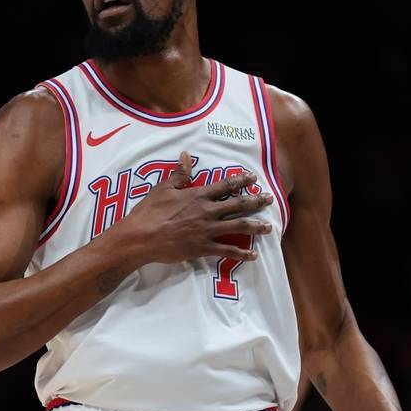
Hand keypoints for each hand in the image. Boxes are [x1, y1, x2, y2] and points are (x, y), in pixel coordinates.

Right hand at [114, 150, 273, 264]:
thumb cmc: (149, 212)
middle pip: (238, 205)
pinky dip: (241, 254)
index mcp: (198, 195)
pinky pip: (227, 251)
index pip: (225, 185)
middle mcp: (207, 211)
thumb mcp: (163, 188)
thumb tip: (186, 155)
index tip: (253, 177)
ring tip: (269, 227)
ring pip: (238, 227)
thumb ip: (179, 174)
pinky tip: (253, 256)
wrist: (141, 237)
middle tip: (270, 199)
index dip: (241, 180)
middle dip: (256, 201)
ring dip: (256, 226)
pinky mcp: (203, 248)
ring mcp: (207, 230)